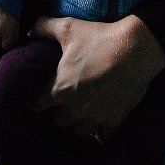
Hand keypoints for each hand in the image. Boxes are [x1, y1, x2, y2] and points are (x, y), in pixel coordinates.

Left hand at [29, 14, 164, 141]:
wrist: (136, 49)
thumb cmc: (99, 38)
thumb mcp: (68, 27)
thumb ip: (43, 27)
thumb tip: (29, 31)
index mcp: (59, 89)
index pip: (38, 105)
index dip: (39, 100)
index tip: (43, 95)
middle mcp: (74, 108)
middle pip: (58, 121)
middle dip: (60, 112)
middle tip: (65, 100)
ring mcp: (95, 117)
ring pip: (79, 131)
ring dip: (79, 122)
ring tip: (82, 111)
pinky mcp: (115, 120)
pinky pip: (102, 136)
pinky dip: (100, 131)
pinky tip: (100, 121)